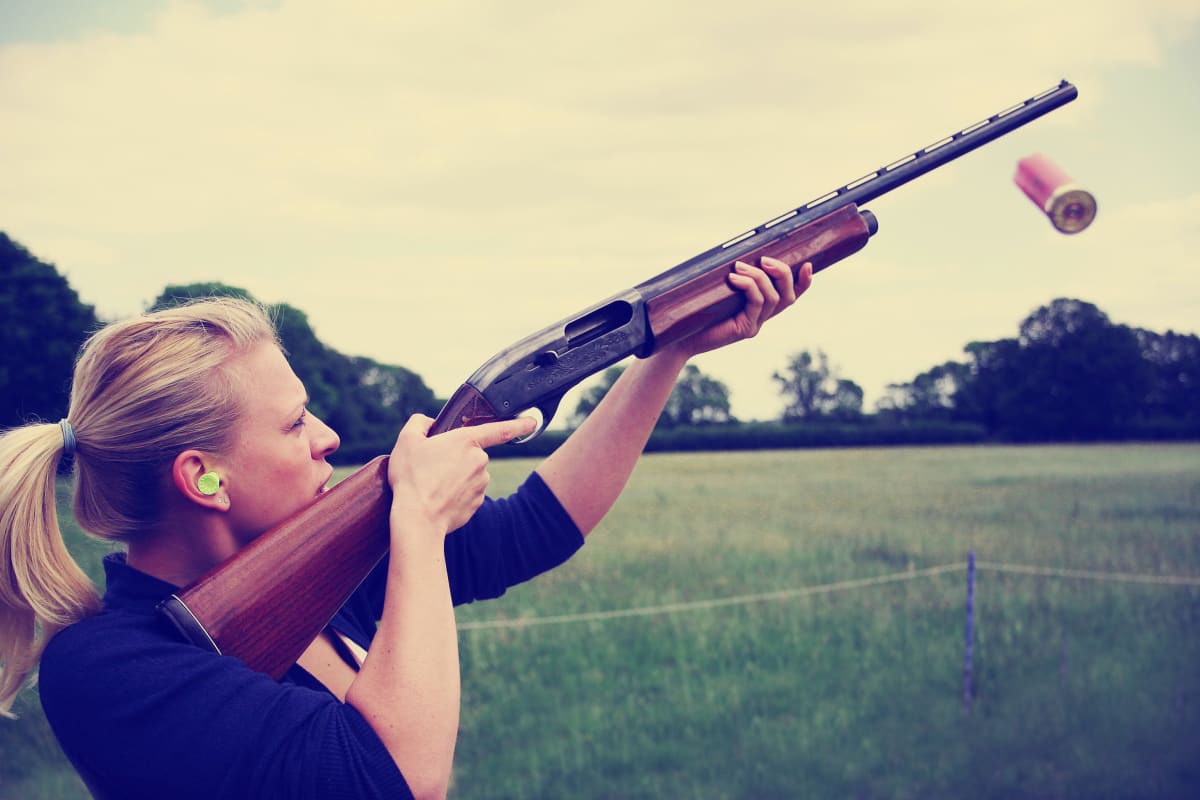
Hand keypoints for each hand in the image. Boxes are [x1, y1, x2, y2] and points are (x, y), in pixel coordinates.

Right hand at [386, 414, 536, 536]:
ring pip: (469, 475)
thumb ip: (419, 424)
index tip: (532, 423)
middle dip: (454, 458)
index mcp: (467, 441)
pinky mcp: (477, 504)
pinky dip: (455, 494)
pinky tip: (439, 498)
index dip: (518, 425)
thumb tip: (428, 423)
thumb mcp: (407, 441)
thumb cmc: (412, 478)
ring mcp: (481, 484)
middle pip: (470, 454)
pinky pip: (467, 493)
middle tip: (431, 467)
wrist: (417, 518)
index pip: (500, 429)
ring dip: (454, 477)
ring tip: (432, 485)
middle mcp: (480, 461)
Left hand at [667, 256, 812, 359]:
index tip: (808, 264)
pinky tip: (733, 278)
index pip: (790, 296)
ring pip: (773, 298)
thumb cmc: (694, 310)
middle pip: (788, 296)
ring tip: (739, 267)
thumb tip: (736, 252)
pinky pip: (757, 303)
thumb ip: (731, 275)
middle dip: (782, 273)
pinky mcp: (744, 329)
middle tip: (764, 259)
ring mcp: (754, 325)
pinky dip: (749, 286)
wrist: (678, 337)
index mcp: (759, 309)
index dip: (803, 282)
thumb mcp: (716, 288)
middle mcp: (761, 318)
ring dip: (759, 277)